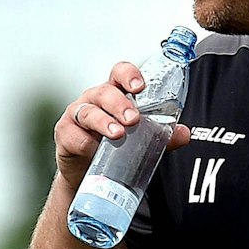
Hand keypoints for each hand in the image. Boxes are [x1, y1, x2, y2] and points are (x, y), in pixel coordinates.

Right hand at [54, 62, 191, 187]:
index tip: (140, 86)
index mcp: (115, 93)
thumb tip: (184, 134)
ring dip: (103, 121)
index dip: (129, 75)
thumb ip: (162, 136)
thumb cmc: (116, 146)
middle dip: (120, 104)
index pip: (120, 73)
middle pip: (105, 92)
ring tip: (118, 134)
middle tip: (134, 119)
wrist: (89, 174)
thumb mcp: (141, 140)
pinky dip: (84, 142)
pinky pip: (72, 134)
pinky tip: (94, 150)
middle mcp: (95, 99)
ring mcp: (77, 114)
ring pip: (88, 111)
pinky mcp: (65, 134)